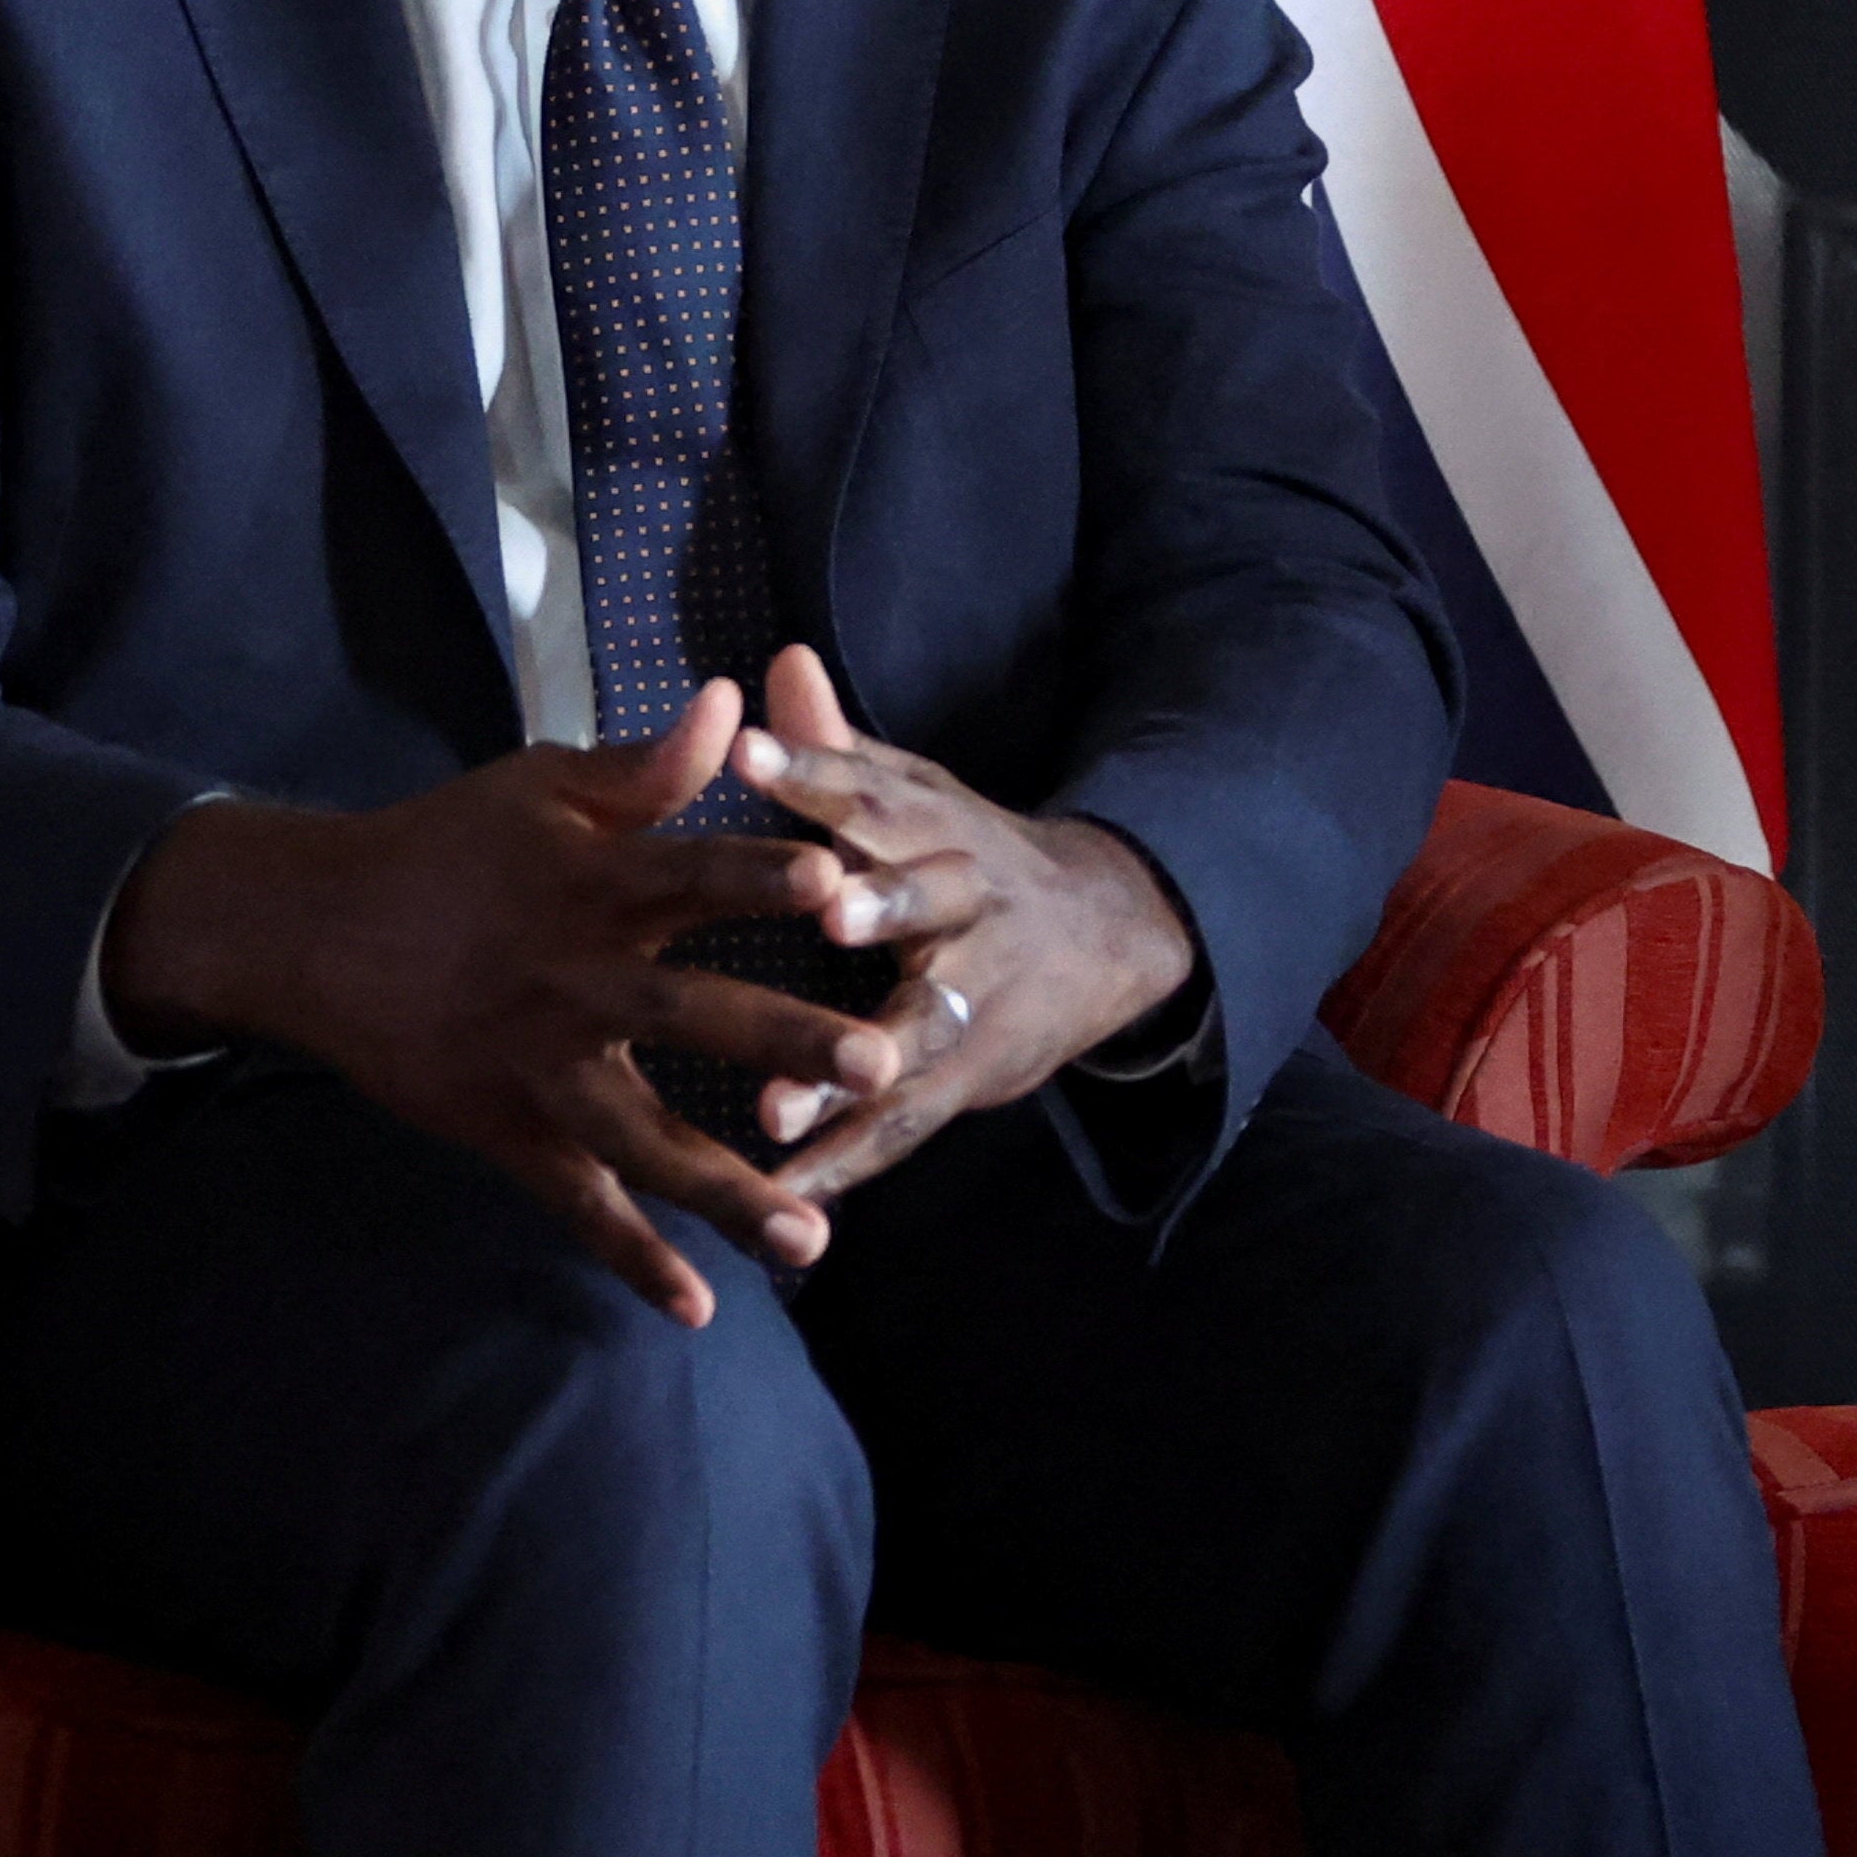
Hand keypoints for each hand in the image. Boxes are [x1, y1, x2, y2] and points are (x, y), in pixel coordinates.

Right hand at [100, 683, 906, 1325]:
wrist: (308, 931)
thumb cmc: (445, 843)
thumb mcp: (540, 788)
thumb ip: (646, 766)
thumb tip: (735, 702)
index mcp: (593, 886)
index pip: (694, 875)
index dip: (765, 876)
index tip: (845, 883)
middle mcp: (573, 982)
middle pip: (692, 1014)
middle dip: (787, 1041)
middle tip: (882, 1065)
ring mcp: (539, 1067)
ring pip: (644, 1140)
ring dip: (730, 1191)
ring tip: (814, 1238)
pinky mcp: (507, 1130)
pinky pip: (579, 1206)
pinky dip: (634, 1258)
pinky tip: (699, 1308)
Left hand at [728, 645, 1202, 1200]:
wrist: (1108, 935)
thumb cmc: (968, 860)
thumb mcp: (919, 796)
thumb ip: (840, 749)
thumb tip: (778, 661)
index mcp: (938, 830)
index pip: (872, 792)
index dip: (816, 771)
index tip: (748, 755)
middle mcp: (967, 907)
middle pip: (927, 903)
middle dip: (881, 906)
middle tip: (827, 909)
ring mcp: (976, 997)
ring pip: (918, 1031)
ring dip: (851, 1069)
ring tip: (775, 1109)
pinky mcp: (972, 1075)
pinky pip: (906, 1124)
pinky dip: (848, 1159)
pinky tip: (784, 1195)